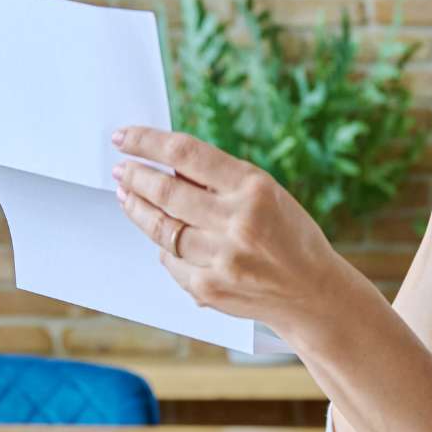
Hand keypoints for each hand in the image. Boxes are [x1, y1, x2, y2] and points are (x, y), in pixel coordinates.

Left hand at [110, 126, 353, 331]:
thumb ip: (219, 181)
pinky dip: (164, 248)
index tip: (123, 138)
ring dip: (137, 209)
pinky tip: (164, 239)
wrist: (311, 292)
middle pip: (165, 191)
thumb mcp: (266, 193)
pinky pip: (170, 262)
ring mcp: (221, 258)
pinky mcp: (208, 288)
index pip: (185, 153)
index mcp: (253, 187)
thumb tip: (164, 167)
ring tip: (127, 196)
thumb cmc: (288, 236)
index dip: (146, 141)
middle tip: (121, 170)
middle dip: (135, 177)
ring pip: (159, 229)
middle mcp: (237, 221)